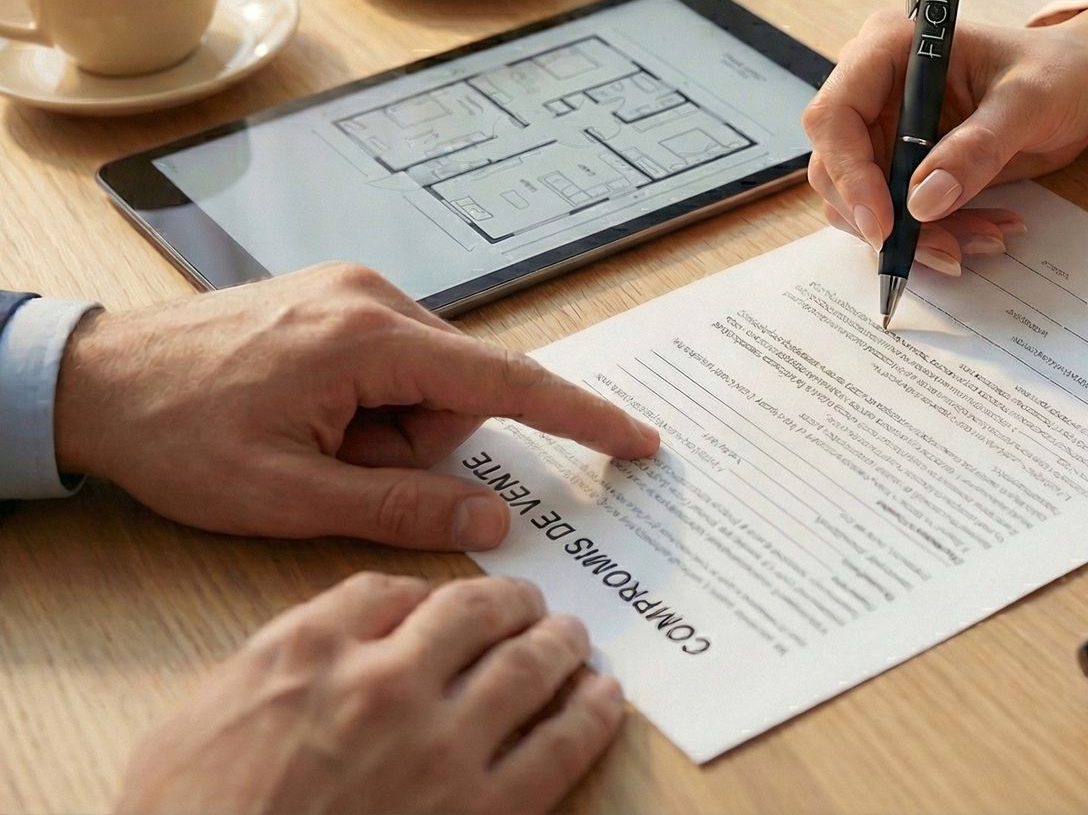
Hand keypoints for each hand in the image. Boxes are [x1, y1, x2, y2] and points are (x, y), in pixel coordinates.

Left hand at [54, 263, 658, 550]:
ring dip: (387, 429)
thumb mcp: (288, 497)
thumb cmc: (176, 435)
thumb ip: (402, 506)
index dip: (579, 417)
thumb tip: (491, 520)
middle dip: (416, 446)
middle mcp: (374, 295)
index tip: (638, 438)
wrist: (94, 378)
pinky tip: (307, 417)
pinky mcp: (339, 296)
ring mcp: (355, 289)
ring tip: (307, 441)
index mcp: (368, 338)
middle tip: (336, 470)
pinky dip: (370, 404)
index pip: (505, 382)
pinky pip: (395, 362)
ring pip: (427, 381)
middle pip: (458, 391)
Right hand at [117, 572, 624, 814]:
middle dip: (510, 604)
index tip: (441, 604)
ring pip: (527, 664)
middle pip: (473, 612)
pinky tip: (603, 698)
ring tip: (572, 639)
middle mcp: (384, 680)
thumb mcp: (191, 727)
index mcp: (308, 651)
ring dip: (559, 643)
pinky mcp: (480, 809)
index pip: (388, 589)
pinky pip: (559, 744)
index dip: (425, 594)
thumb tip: (310, 655)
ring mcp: (438, 744)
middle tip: (529, 606)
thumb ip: (263, 672)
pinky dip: (591, 713)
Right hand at [804, 7, 1087, 268]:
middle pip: (838, 168)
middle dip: (888, 219)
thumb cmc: (1059, 71)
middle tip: (948, 251)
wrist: (1085, 84)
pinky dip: (936, 234)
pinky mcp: (906, 164)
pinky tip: (987, 231)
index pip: (835, 116)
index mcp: (890, 49)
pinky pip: (898, 213)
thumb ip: (977, 148)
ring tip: (988, 238)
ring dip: (918, 235)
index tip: (888, 226)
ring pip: (865, 201)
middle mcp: (876, 88)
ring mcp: (888, 128)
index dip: (851, 175)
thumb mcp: (1028, 102)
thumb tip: (923, 202)